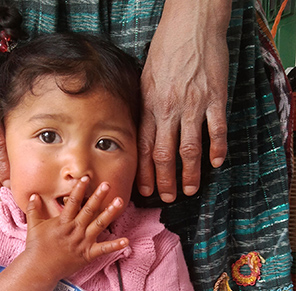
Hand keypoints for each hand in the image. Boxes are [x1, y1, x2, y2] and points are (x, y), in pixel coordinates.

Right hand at [23, 177, 128, 281]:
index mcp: (63, 222)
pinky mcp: (87, 254)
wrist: (39, 269)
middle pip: (88, 210)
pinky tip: (126, 240)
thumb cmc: (36, 247)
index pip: (72, 203)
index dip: (79, 190)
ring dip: (110, 213)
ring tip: (119, 201)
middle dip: (98, 196)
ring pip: (99, 225)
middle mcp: (74, 230)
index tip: (85, 178)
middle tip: (107, 184)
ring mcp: (82, 242)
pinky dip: (115, 246)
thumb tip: (34, 195)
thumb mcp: (33, 226)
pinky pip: (103, 249)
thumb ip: (33, 209)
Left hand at [136, 0, 229, 201]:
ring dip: (189, 172)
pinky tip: (216, 162)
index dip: (144, 172)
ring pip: (190, 147)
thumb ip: (144, 106)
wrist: (191, 26)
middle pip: (164, 154)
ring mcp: (193, 105)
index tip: (145, 190)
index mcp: (149, 107)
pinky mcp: (214, 97)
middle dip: (164, 180)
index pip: (144, 148)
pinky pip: (216, 129)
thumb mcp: (145, 79)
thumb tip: (141, 129)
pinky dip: (217, 148)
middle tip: (167, 197)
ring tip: (189, 189)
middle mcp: (168, 110)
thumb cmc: (165, 51)